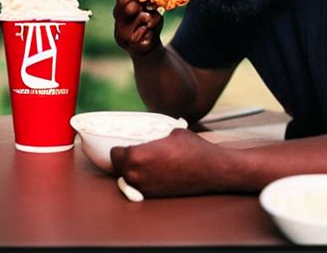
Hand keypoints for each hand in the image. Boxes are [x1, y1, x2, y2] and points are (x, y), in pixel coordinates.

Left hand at [110, 129, 229, 196]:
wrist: (211, 169)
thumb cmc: (192, 148)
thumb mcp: (170, 131)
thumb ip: (154, 133)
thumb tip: (149, 131)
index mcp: (138, 156)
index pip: (115, 153)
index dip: (118, 147)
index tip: (124, 144)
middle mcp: (137, 175)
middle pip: (118, 167)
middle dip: (123, 159)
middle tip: (131, 151)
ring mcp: (145, 188)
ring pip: (127, 179)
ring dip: (131, 170)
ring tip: (142, 160)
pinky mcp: (155, 196)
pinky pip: (140, 186)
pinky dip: (142, 179)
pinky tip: (152, 170)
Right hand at [111, 0, 162, 55]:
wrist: (149, 48)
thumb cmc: (149, 22)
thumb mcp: (151, 6)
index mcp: (122, 3)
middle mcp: (118, 15)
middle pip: (124, 0)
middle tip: (144, 4)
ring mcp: (121, 30)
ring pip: (138, 16)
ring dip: (150, 17)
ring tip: (152, 21)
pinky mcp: (129, 43)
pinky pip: (144, 31)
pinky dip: (152, 30)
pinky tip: (150, 33)